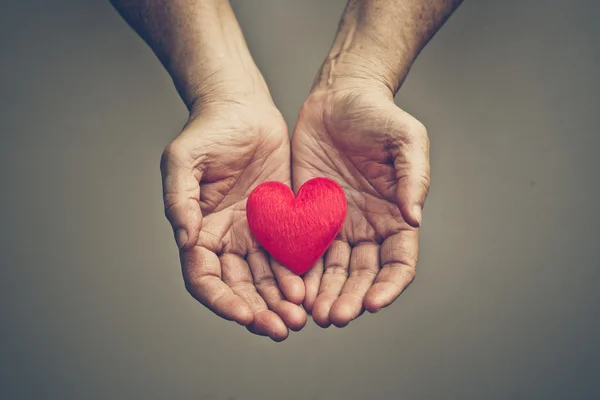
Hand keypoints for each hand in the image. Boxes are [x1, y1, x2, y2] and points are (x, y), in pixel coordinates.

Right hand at [161, 101, 305, 340]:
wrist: (244, 110)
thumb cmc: (208, 130)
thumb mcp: (183, 159)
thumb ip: (180, 199)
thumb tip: (185, 238)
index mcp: (198, 230)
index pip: (204, 277)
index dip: (221, 300)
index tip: (244, 315)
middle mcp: (226, 239)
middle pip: (239, 287)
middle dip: (258, 311)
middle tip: (281, 328)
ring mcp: (254, 233)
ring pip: (266, 279)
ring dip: (280, 301)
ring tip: (299, 317)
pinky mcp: (281, 222)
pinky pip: (289, 255)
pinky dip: (298, 276)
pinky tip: (310, 289)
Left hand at [292, 83, 429, 326]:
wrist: (338, 97)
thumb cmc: (378, 114)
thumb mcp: (405, 138)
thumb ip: (413, 177)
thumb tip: (415, 218)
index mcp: (396, 215)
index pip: (398, 263)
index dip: (389, 286)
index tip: (374, 303)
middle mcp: (368, 227)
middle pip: (363, 276)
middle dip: (351, 298)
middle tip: (334, 316)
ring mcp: (337, 224)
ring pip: (333, 271)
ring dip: (325, 294)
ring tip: (312, 313)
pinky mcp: (308, 216)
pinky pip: (304, 250)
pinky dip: (300, 273)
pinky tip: (292, 288)